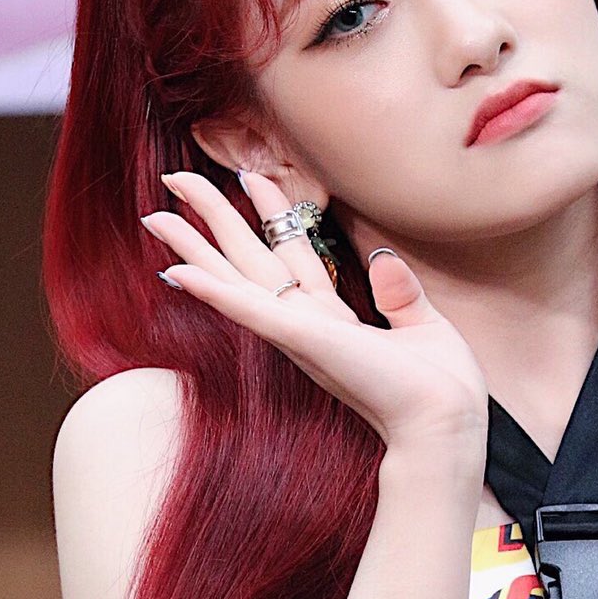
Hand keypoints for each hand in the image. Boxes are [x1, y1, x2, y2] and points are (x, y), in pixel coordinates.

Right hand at [140, 167, 488, 456]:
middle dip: (212, 219)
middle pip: (249, 260)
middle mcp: (306, 325)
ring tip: (153, 215)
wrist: (443, 423)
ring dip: (192, 248)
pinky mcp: (302, 339)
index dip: (271, 212)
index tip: (252, 175)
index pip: (292, 256)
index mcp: (334, 321)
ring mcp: (299, 333)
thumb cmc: (439, 389)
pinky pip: (247, 308)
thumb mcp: (423, 327)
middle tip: (175, 182)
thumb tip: (384, 258)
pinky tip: (176, 272)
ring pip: (234, 279)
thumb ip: (400, 293)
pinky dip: (212, 291)